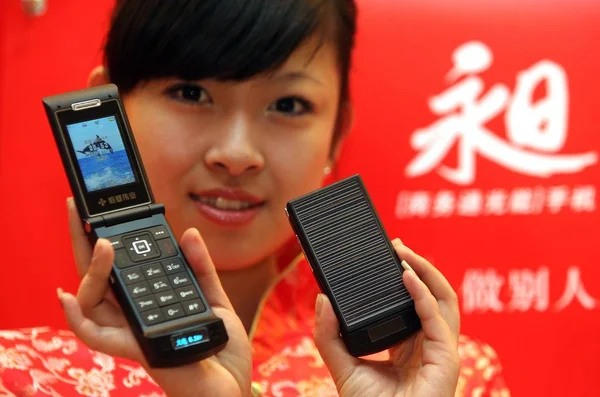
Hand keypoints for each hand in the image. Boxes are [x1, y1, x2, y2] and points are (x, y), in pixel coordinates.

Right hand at [57, 198, 251, 396]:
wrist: (234, 386)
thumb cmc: (221, 350)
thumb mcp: (214, 301)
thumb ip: (200, 269)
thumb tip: (187, 233)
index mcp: (152, 303)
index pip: (121, 270)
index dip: (107, 243)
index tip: (98, 215)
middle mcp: (136, 317)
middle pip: (99, 280)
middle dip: (83, 245)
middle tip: (77, 212)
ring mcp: (133, 333)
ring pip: (93, 302)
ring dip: (90, 271)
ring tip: (100, 242)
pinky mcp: (137, 350)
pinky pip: (98, 336)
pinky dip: (77, 318)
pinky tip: (68, 297)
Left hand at [313, 238, 459, 396]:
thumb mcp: (342, 366)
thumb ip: (329, 335)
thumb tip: (322, 299)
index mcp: (408, 344)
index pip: (412, 303)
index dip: (403, 276)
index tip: (385, 254)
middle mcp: (427, 343)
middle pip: (432, 295)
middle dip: (417, 266)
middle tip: (395, 244)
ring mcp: (440, 349)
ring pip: (444, 299)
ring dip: (425, 270)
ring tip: (402, 251)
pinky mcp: (446, 357)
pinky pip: (436, 316)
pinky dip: (422, 292)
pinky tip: (405, 274)